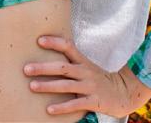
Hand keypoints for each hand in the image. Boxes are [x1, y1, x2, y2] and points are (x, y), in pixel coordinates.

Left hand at [24, 35, 150, 116]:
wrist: (125, 94)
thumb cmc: (99, 79)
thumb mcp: (87, 66)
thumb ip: (71, 61)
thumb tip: (47, 53)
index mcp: (83, 61)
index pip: (68, 46)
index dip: (54, 42)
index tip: (38, 40)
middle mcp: (86, 72)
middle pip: (62, 67)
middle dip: (43, 68)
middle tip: (26, 69)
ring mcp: (90, 87)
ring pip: (66, 85)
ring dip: (48, 86)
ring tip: (32, 86)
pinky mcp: (94, 101)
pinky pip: (75, 104)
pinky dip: (62, 107)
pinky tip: (49, 109)